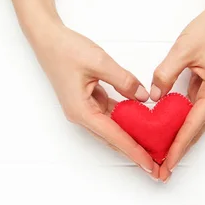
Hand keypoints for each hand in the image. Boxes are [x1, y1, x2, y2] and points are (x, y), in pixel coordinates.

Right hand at [31, 22, 159, 178]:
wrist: (48, 39)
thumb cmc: (66, 50)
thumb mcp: (100, 62)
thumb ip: (124, 80)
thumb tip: (143, 97)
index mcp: (82, 111)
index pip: (114, 136)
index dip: (134, 151)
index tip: (149, 164)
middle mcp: (82, 116)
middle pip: (113, 139)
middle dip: (135, 152)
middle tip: (156, 165)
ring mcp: (85, 110)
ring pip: (113, 129)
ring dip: (132, 138)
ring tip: (153, 147)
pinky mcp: (89, 102)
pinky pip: (111, 116)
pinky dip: (126, 120)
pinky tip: (142, 124)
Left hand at [150, 0, 204, 181]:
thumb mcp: (184, 49)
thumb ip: (166, 74)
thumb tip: (154, 97)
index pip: (192, 126)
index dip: (178, 147)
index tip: (166, 164)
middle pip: (195, 131)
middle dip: (177, 151)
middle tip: (161, 171)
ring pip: (194, 124)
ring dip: (178, 140)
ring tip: (161, 158)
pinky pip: (192, 112)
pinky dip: (179, 124)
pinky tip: (166, 133)